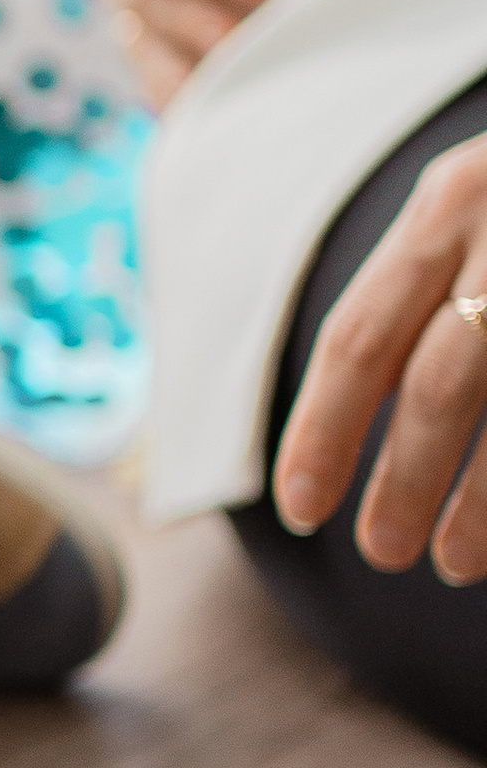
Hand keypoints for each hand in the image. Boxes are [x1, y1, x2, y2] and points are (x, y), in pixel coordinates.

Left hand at [272, 138, 486, 578]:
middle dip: (402, 482)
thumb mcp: (472, 203)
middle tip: (380, 552)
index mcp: (450, 205)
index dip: (322, 431)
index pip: (360, 336)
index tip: (299, 507)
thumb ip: (420, 286)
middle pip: (439, 386)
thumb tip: (356, 399)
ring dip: (481, 506)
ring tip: (450, 563)